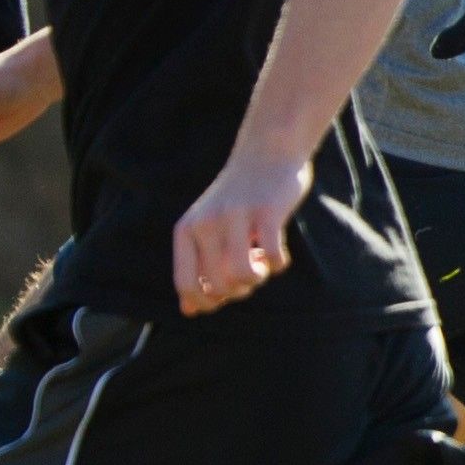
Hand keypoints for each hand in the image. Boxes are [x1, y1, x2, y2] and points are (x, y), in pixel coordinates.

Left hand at [171, 145, 308, 313]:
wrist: (266, 153)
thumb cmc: (238, 199)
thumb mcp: (207, 229)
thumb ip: (197, 268)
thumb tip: (189, 311)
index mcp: (186, 230)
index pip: (186, 285)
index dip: (207, 302)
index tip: (227, 295)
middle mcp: (205, 224)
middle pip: (218, 284)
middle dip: (239, 291)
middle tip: (251, 275)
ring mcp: (236, 217)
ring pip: (242, 275)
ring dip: (257, 280)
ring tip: (262, 267)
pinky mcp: (267, 212)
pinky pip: (272, 257)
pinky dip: (278, 264)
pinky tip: (278, 255)